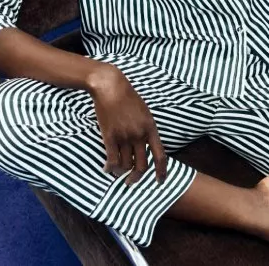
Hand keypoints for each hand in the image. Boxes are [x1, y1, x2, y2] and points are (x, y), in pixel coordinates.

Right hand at [87, 66, 168, 185]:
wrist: (110, 86)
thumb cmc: (127, 97)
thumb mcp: (144, 112)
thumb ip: (146, 129)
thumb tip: (147, 146)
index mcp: (150, 129)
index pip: (160, 156)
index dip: (161, 171)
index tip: (159, 181)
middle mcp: (139, 135)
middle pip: (142, 165)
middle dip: (137, 177)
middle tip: (131, 181)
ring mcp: (124, 137)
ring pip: (126, 165)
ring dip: (122, 173)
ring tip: (118, 173)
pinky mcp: (110, 136)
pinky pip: (112, 159)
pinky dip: (110, 168)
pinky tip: (107, 169)